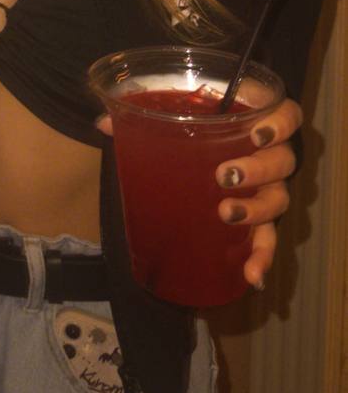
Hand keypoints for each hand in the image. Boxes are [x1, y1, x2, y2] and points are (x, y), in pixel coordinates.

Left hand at [97, 97, 301, 290]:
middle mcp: (268, 154)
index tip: (258, 133)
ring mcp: (267, 188)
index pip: (287, 116)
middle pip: (283, 160)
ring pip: (278, 198)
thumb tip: (104, 123)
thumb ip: (141, 117)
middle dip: (258, 169)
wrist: (191, 154)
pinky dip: (262, 258)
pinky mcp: (258, 220)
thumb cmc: (187, 127)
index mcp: (252, 119)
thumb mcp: (169, 118)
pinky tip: (252, 276)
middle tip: (225, 175)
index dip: (280, 123)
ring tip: (225, 213)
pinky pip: (268, 240)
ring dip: (256, 209)